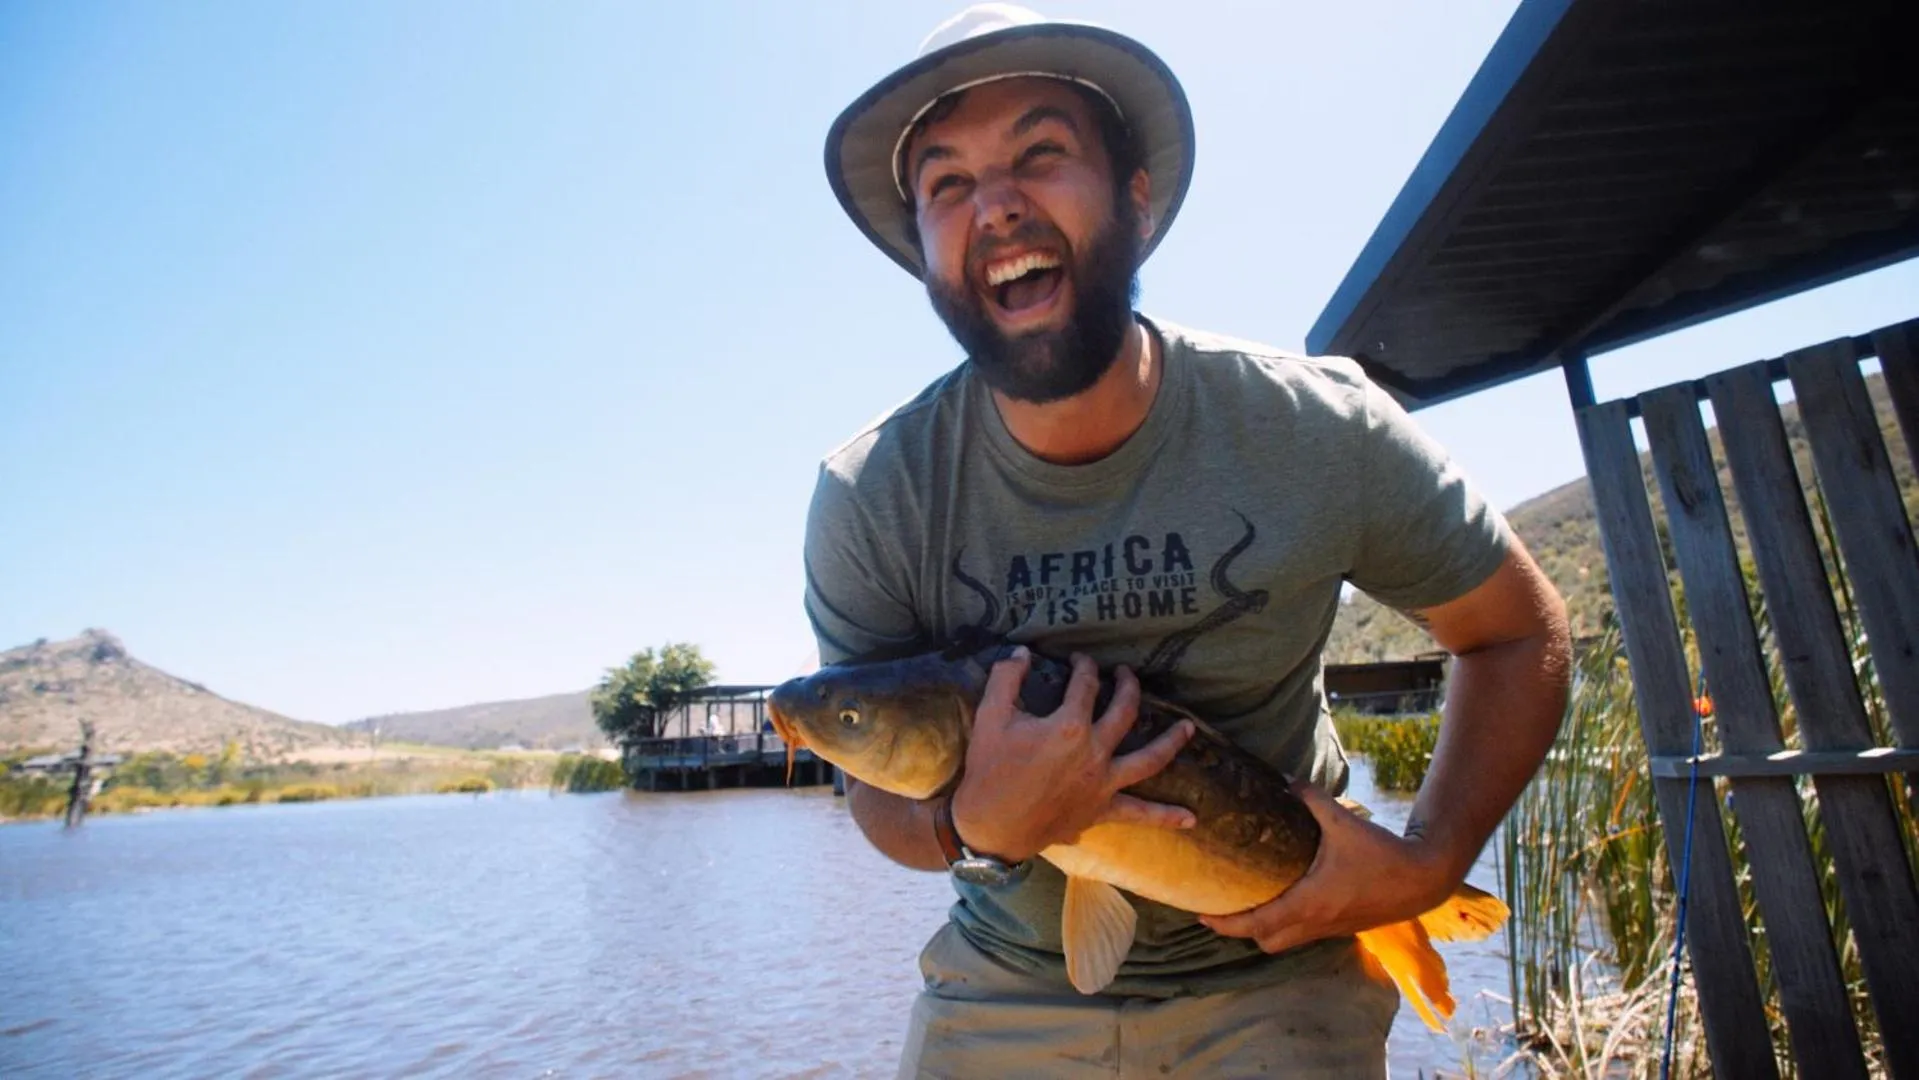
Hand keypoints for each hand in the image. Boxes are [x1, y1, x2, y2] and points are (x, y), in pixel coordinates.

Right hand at [949, 646, 1195, 863]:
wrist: (991, 827)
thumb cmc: (989, 771)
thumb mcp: (990, 717)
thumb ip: (1006, 677)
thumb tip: (1023, 651)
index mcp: (1069, 727)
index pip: (1085, 685)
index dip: (1084, 666)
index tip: (1080, 660)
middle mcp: (1095, 752)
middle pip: (1125, 711)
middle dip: (1129, 687)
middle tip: (1127, 674)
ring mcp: (1103, 783)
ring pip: (1149, 758)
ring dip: (1171, 741)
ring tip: (1189, 727)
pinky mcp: (1102, 810)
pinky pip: (1140, 814)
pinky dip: (1166, 817)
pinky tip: (1192, 818)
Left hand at [1198, 777, 1456, 953]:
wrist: (1423, 879)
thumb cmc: (1381, 853)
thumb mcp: (1343, 821)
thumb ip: (1311, 798)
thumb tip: (1285, 779)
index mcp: (1308, 902)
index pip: (1256, 923)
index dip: (1226, 923)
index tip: (1202, 915)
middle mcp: (1315, 922)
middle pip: (1266, 942)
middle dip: (1239, 932)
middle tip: (1220, 911)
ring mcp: (1330, 929)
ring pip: (1285, 942)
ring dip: (1264, 931)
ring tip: (1248, 907)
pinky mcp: (1342, 927)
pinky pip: (1304, 935)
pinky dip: (1286, 926)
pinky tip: (1285, 901)